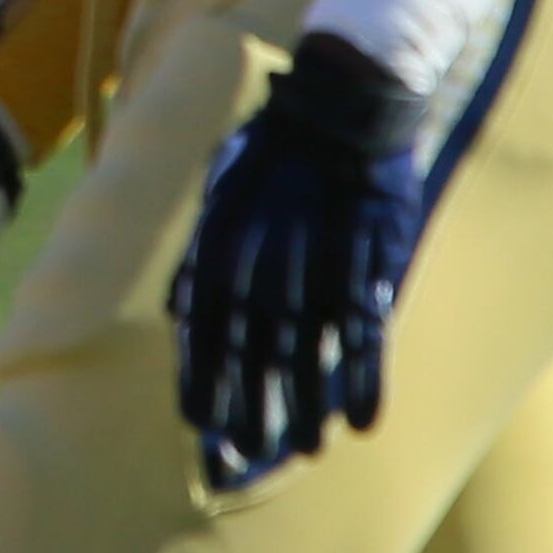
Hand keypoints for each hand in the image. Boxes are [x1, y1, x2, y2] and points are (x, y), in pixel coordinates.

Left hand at [172, 34, 429, 480]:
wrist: (345, 94)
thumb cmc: (277, 142)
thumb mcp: (223, 184)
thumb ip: (203, 246)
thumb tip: (180, 309)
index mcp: (230, 232)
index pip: (208, 317)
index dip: (203, 372)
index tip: (197, 423)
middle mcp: (272, 250)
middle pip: (254, 342)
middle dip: (247, 401)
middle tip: (239, 458)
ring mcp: (324, 256)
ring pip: (309, 343)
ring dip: (304, 401)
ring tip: (302, 453)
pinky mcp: (373, 256)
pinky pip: (367, 326)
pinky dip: (367, 374)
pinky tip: (365, 420)